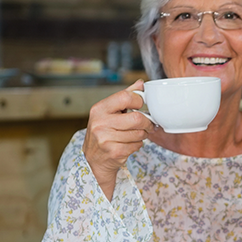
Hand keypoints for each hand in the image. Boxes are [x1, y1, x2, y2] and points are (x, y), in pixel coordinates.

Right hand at [82, 80, 155, 198]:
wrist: (93, 158)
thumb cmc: (104, 131)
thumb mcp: (109, 111)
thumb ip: (125, 96)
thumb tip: (140, 83)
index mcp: (99, 109)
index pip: (125, 97)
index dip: (139, 101)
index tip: (141, 106)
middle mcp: (100, 123)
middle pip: (137, 118)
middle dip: (147, 122)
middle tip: (148, 124)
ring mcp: (106, 138)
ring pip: (139, 133)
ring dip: (143, 134)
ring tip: (137, 134)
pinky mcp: (114, 152)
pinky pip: (137, 145)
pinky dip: (138, 144)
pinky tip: (130, 143)